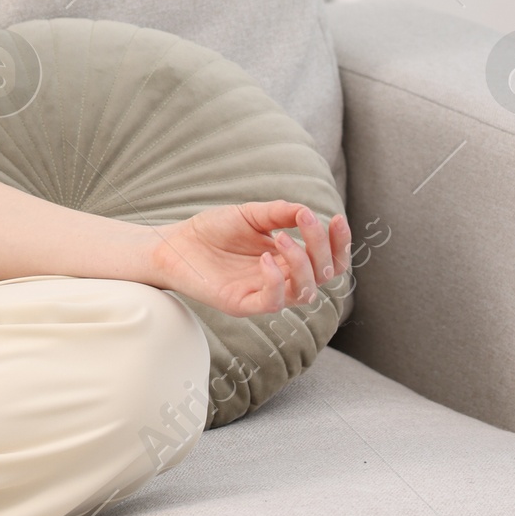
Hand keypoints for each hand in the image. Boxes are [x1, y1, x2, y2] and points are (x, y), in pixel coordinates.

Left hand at [148, 202, 351, 318]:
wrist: (175, 243)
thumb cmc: (212, 230)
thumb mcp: (250, 214)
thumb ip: (279, 212)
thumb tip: (308, 211)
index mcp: (288, 259)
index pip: (329, 260)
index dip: (339, 244)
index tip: (337, 220)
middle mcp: (282, 279)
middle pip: (324, 274)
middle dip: (321, 246)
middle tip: (304, 220)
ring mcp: (264, 293)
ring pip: (305, 292)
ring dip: (301, 262)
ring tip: (280, 237)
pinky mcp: (244, 305)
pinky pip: (273, 302)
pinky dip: (276, 281)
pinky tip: (265, 258)